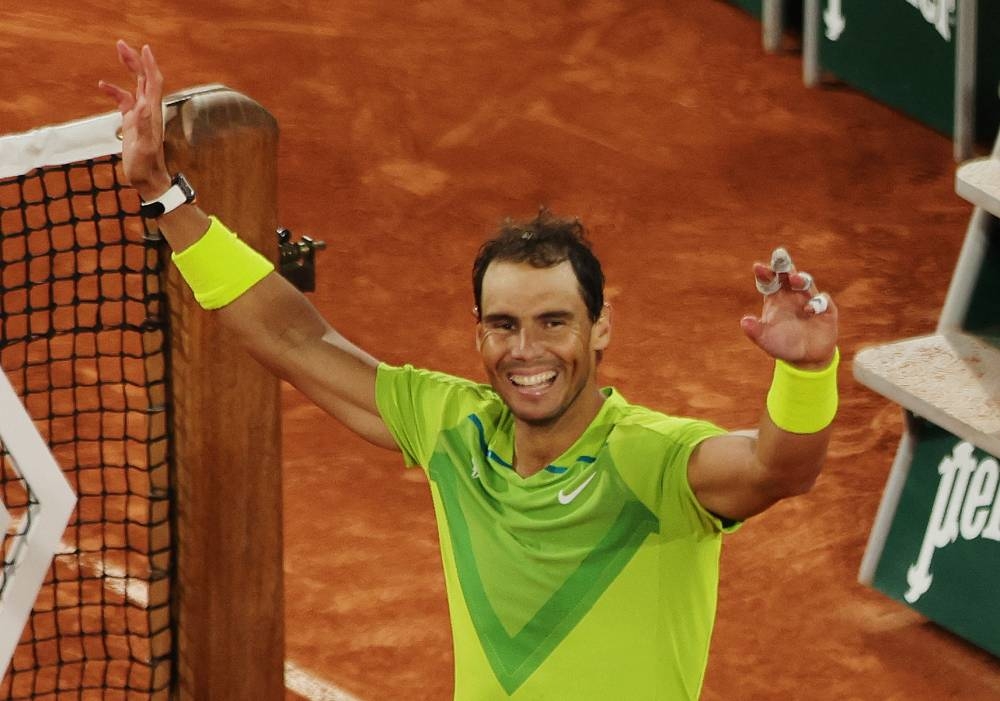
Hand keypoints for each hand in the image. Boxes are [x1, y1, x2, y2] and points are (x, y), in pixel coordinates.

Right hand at [98, 40, 170, 199]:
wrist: (148, 179)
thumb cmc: (146, 165)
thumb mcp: (144, 146)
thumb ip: (144, 127)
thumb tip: (144, 107)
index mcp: (152, 113)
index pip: (153, 83)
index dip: (150, 65)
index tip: (144, 49)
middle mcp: (148, 110)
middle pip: (144, 79)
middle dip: (135, 60)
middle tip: (121, 44)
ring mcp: (140, 115)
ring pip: (135, 86)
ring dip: (128, 68)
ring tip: (119, 51)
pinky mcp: (132, 121)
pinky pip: (124, 100)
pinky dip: (114, 91)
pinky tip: (102, 86)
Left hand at [740, 248, 837, 369]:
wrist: (806, 357)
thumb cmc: (782, 345)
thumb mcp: (766, 340)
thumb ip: (756, 331)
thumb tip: (744, 322)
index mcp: (775, 298)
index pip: (768, 281)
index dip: (764, 273)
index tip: (757, 267)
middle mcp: (792, 295)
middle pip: (788, 275)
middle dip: (784, 264)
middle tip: (779, 254)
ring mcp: (809, 300)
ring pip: (806, 283)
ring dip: (801, 279)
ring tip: (795, 279)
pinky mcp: (826, 310)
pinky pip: (822, 301)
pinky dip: (817, 303)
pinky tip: (809, 309)